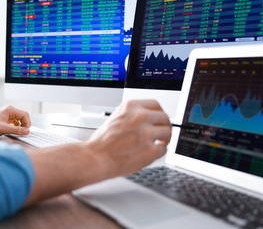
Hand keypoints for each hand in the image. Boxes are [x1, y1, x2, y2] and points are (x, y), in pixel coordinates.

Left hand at [0, 105, 30, 136]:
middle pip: (23, 117)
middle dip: (24, 125)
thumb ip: (16, 130)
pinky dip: (16, 126)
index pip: (25, 115)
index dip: (27, 123)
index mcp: (10, 110)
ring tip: (17, 132)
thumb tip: (26, 131)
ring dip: (20, 126)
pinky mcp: (6, 118)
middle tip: (23, 132)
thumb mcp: (3, 129)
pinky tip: (12, 130)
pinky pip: (15, 122)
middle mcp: (10, 110)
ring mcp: (8, 114)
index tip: (26, 131)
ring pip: (20, 119)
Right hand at [24, 99, 170, 205]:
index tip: (159, 120)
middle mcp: (139, 117)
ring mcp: (145, 133)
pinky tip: (150, 154)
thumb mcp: (116, 118)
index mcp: (130, 106)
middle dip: (164, 127)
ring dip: (164, 140)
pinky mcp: (149, 150)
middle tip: (161, 135)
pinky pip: (163, 149)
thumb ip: (133, 116)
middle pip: (165, 118)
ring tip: (156, 145)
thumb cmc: (102, 142)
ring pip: (167, 133)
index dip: (159, 114)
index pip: (156, 104)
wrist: (94, 158)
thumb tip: (150, 119)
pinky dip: (159, 152)